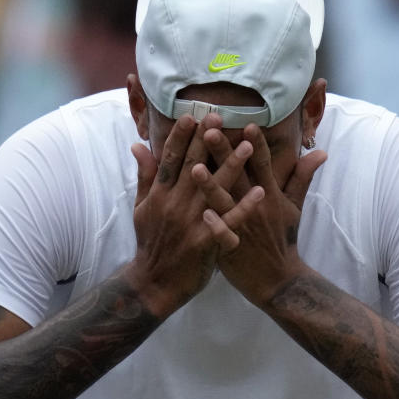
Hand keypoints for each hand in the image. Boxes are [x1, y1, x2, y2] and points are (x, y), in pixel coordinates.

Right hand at [126, 114, 256, 317]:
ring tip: (249, 145)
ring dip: (232, 166)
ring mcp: (190, 222)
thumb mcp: (141, 207)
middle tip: (220, 117)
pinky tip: (259, 192)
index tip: (192, 115)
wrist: (153, 283)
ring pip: (214, 189)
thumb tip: (138, 145)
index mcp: (160, 194)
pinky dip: (244, 207)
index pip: (171, 159)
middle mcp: (174, 204)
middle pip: (193, 167)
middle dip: (206, 141)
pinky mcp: (205, 242)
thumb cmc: (150, 243)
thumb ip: (145, 175)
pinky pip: (228, 221)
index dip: (181, 136)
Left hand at [192, 124, 326, 306]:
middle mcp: (255, 207)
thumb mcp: (295, 206)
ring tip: (194, 168)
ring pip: (225, 202)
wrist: (279, 278)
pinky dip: (216, 226)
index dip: (257, 144)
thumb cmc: (283, 238)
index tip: (249, 123)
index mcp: (268, 194)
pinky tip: (204, 215)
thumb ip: (302, 176)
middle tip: (209, 130)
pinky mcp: (232, 247)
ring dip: (210, 185)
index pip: (263, 164)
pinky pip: (224, 236)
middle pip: (238, 176)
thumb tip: (320, 151)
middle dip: (224, 152)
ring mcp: (243, 227)